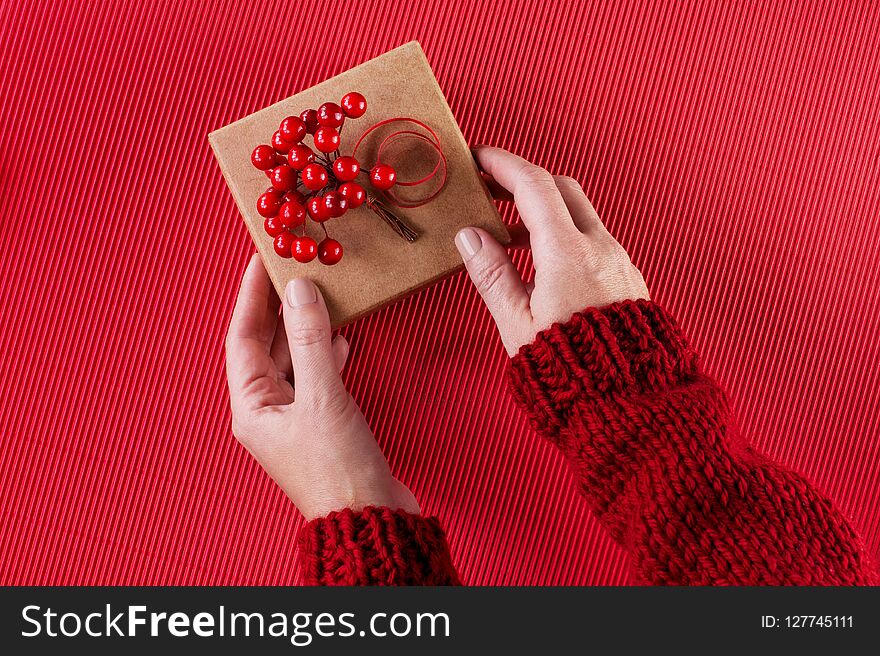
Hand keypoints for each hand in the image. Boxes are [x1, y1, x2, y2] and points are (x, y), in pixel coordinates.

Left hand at [225, 255, 418, 519]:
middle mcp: (267, 410)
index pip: (242, 336)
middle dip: (279, 306)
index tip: (262, 258)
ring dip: (306, 327)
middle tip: (293, 267)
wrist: (370, 518)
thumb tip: (300, 290)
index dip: (251, 294)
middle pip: (266, 344)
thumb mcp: (323, 397)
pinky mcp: (322, 422)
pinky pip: (317, 375)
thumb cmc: (338, 469)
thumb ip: (311, 340)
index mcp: (252, 406)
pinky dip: (327, 352)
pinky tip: (342, 336)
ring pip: (294, 357)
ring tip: (320, 292)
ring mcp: (295, 417)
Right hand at [455, 146, 649, 354]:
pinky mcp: (627, 276)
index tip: (479, 159)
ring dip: (544, 209)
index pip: (535, 186)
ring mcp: (618, 260)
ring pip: (580, 213)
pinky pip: (593, 237)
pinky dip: (564, 232)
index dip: (504, 164)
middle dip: (524, 180)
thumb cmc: (567, 368)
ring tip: (507, 233)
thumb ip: (492, 274)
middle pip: (562, 188)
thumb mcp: (517, 322)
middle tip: (490, 188)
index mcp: (568, 254)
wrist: (627, 397)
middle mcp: (600, 247)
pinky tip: (541, 260)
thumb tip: (470, 235)